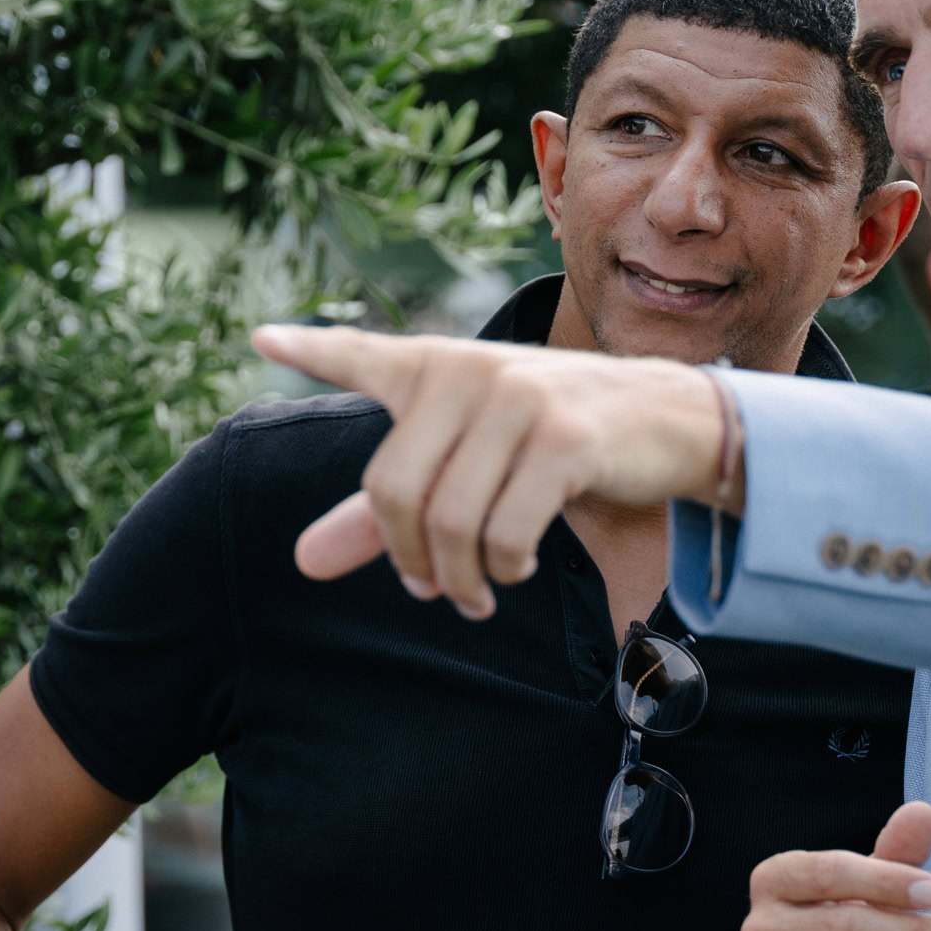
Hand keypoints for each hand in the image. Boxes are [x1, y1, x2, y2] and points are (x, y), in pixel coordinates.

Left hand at [254, 324, 729, 619]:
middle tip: (429, 588)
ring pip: (450, 520)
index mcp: (439, 368)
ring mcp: (520, 401)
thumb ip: (383, 514)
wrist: (669, 422)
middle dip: (408, 556)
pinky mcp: (566, 441)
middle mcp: (472, 372)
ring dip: (460, 577)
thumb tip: (303, 563)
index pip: (365, 357)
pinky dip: (503, 568)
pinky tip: (512, 568)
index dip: (313, 350)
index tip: (261, 337)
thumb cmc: (553, 444)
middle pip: (394, 489)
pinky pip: (506, 531)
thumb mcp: (467, 465)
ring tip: (475, 593)